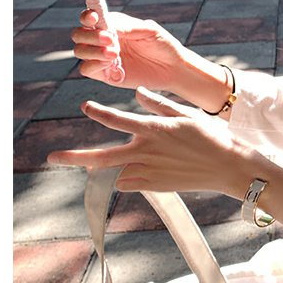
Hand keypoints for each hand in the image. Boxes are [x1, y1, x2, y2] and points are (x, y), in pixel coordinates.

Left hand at [47, 88, 263, 196]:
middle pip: (101, 157)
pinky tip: (136, 172)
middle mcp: (146, 152)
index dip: (98, 112)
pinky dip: (128, 177)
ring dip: (105, 167)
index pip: (116, 119)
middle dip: (74, 157)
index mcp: (153, 129)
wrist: (230, 168)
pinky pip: (130, 183)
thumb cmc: (212, 137)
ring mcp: (149, 173)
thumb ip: (158, 105)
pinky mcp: (156, 187)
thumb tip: (138, 94)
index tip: (85, 106)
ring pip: (115, 172)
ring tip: (86, 165)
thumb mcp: (185, 115)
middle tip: (51, 157)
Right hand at [72, 10, 184, 90]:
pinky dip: (94, 65)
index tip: (94, 18)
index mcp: (112, 25)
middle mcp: (102, 40)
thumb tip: (107, 26)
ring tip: (115, 54)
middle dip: (90, 36)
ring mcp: (101, 57)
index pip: (89, 18)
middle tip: (111, 40)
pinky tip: (113, 65)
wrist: (173, 68)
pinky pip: (86, 69)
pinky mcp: (104, 74)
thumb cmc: (163, 44)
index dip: (87, 16)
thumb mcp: (148, 30)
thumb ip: (126, 26)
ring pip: (79, 51)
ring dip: (93, 51)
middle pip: (79, 35)